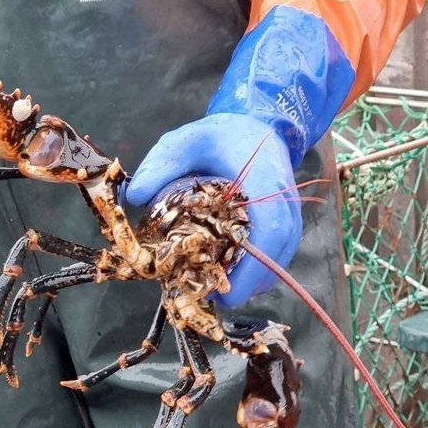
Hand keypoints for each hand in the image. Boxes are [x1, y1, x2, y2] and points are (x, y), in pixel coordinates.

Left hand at [125, 112, 301, 306]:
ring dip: (253, 280)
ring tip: (217, 290)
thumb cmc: (220, 136)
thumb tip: (137, 197)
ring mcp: (290, 213)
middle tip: (214, 299)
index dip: (254, 264)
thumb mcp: (186, 140)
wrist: (257, 128)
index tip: (228, 290)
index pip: (271, 226)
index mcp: (263, 176)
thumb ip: (162, 163)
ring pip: (280, 258)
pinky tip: (229, 277)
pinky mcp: (287, 225)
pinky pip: (277, 256)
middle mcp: (285, 199)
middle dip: (249, 282)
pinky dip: (257, 272)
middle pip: (278, 251)